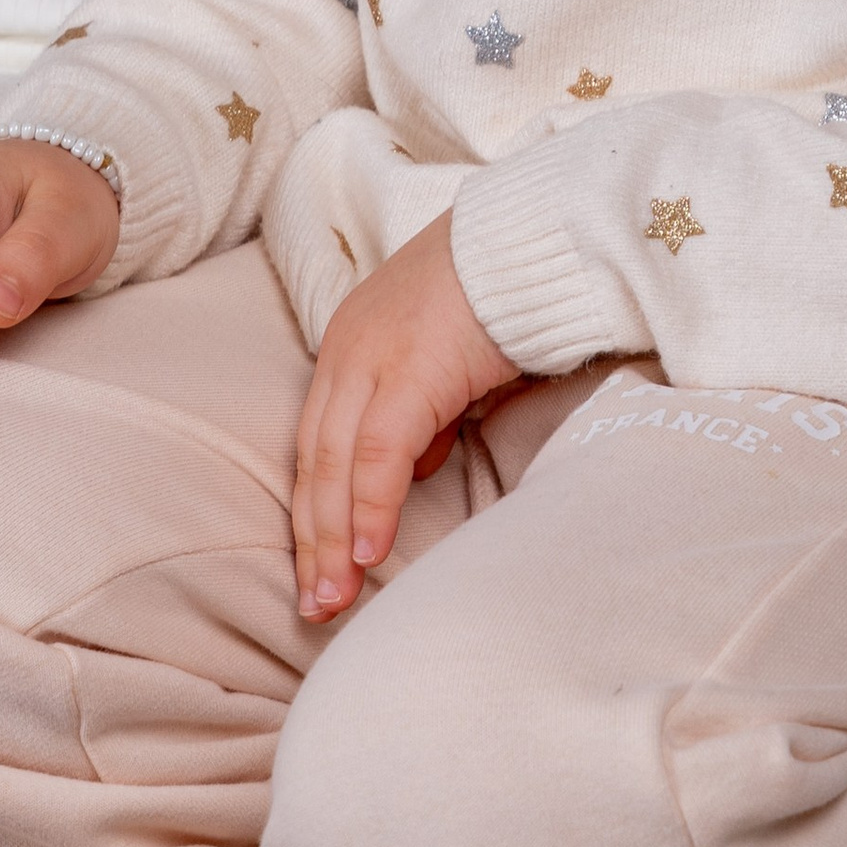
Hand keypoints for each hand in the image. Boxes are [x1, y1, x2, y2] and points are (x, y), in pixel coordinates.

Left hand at [291, 213, 518, 622]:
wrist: (534, 239)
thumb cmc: (503, 298)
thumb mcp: (449, 364)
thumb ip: (422, 413)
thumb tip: (413, 465)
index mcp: (351, 347)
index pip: (318, 444)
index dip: (315, 510)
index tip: (319, 568)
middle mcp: (346, 350)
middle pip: (313, 461)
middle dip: (312, 540)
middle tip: (314, 607)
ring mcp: (371, 357)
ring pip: (334, 464)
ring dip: (333, 538)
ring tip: (334, 599)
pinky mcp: (409, 369)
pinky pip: (378, 453)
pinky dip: (370, 507)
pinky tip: (368, 554)